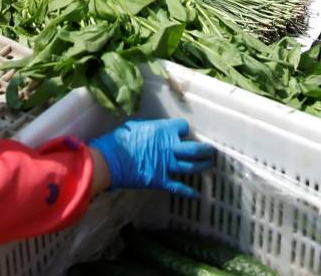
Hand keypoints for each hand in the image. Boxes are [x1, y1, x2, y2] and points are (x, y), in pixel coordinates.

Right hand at [89, 117, 215, 196]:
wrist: (109, 161)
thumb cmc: (119, 140)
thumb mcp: (135, 126)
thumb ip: (150, 128)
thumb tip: (154, 130)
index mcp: (163, 131)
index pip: (183, 128)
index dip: (183, 130)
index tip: (182, 132)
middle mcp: (169, 147)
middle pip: (194, 149)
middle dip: (205, 150)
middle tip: (210, 151)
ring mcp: (167, 165)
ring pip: (191, 167)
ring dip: (202, 166)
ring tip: (209, 164)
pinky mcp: (160, 181)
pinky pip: (179, 187)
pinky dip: (189, 191)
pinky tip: (197, 194)